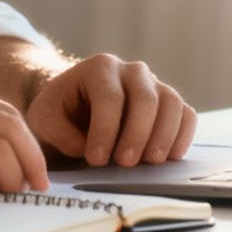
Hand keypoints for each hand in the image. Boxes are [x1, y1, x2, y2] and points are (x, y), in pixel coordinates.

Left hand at [25, 54, 195, 166]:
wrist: (74, 107)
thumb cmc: (59, 113)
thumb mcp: (45, 119)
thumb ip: (61, 132)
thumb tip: (89, 150)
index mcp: (99, 68)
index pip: (109, 96)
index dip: (105, 130)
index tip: (96, 160)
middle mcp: (131, 71)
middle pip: (145, 97)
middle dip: (137, 133)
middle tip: (125, 164)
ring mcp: (154, 85)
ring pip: (171, 103)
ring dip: (163, 135)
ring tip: (149, 163)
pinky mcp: (169, 104)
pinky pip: (186, 114)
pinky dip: (182, 135)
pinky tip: (168, 158)